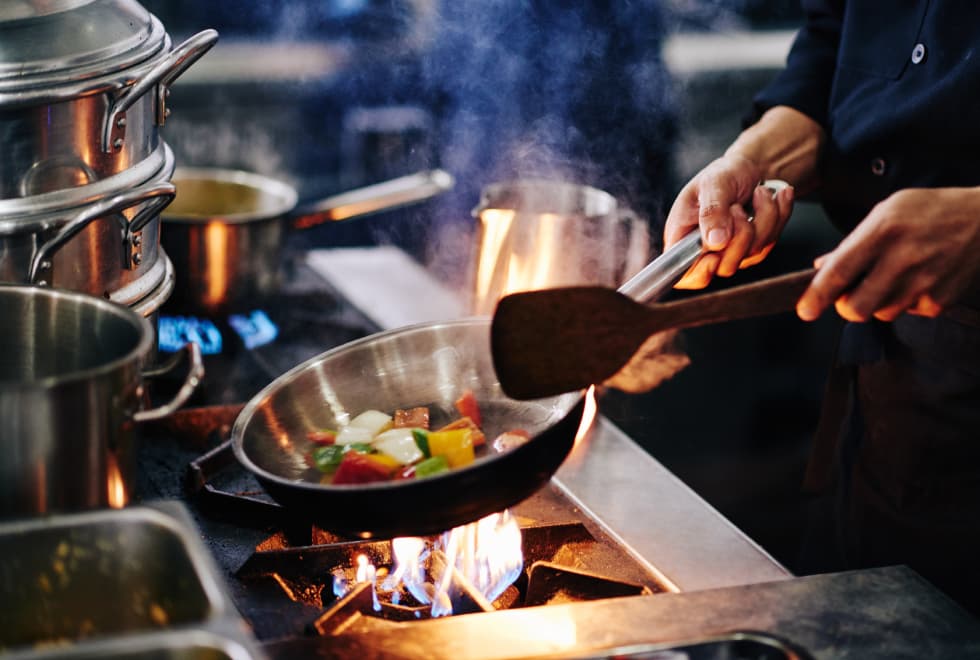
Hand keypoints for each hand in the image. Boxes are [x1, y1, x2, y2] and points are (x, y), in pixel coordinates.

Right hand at [664, 154, 795, 288]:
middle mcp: (705, 249)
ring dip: (765, 218)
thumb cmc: (723, 173)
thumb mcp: (713, 184)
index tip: (713, 256)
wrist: (748, 168)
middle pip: (725, 266)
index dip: (700, 273)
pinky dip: (779, 215)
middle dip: (741, 236)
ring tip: (761, 192)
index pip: (685, 274)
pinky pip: (771, 240)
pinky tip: (777, 196)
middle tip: (737, 208)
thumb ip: (711, 212)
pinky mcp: (754, 246)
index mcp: (682, 237)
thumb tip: (715, 242)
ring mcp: (731, 251)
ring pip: (753, 252)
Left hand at [797, 187, 979, 321]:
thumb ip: (852, 242)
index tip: (805, 310)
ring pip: (881, 314)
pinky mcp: (941, 299)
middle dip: (846, 306)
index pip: (839, 272)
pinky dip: (905, 302)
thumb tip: (821, 267)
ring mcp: (924, 282)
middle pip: (856, 309)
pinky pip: (908, 313)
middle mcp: (903, 259)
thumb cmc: (930, 211)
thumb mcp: (887, 211)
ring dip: (877, 302)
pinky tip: (916, 280)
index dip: (816, 296)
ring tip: (892, 276)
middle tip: (849, 294)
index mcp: (883, 231)